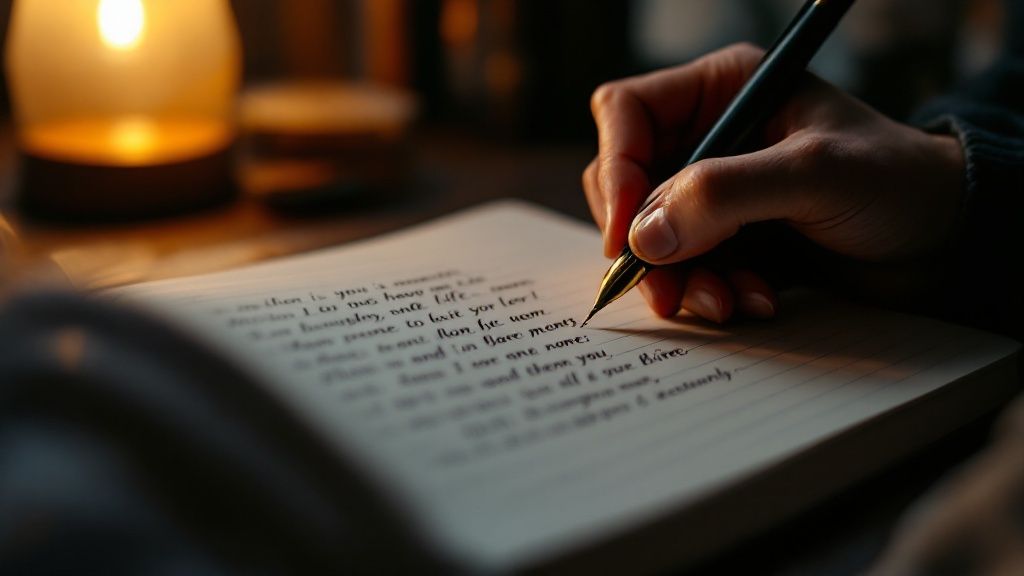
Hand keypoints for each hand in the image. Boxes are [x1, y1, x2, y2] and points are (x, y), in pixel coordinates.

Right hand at [583, 43, 964, 322]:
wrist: (941, 239)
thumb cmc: (894, 180)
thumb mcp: (813, 174)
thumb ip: (725, 195)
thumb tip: (642, 236)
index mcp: (722, 90)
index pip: (628, 113)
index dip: (616, 170)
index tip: (625, 234)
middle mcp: (708, 136)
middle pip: (627, 182)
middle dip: (646, 241)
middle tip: (668, 287)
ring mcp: (715, 190)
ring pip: (651, 235)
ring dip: (680, 278)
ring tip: (725, 303)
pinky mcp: (727, 236)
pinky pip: (685, 267)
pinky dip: (709, 291)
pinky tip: (753, 300)